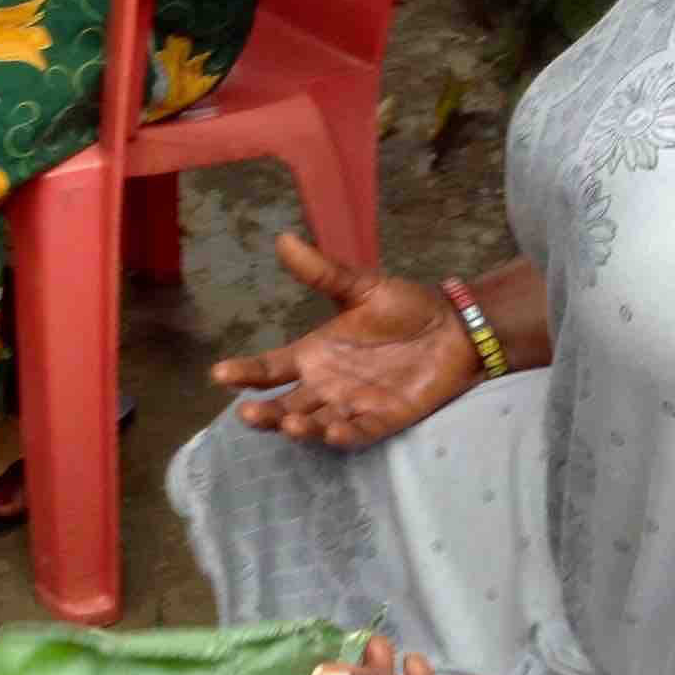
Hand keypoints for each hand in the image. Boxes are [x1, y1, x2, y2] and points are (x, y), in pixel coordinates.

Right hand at [211, 234, 480, 447]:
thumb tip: (284, 239)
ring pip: (318, 423)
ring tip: (289, 425)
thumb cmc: (405, 306)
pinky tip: (334, 433)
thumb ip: (323, 272)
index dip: (246, 373)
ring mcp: (354, 404)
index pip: (271, 368)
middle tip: (248, 414)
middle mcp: (326, 384)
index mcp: (314, 354)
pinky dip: (346, 435)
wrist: (455, 327)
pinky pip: (361, 432)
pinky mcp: (385, 418)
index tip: (219, 374)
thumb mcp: (361, 286)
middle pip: (287, 405)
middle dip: (267, 413)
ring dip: (302, 428)